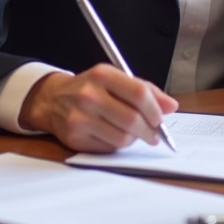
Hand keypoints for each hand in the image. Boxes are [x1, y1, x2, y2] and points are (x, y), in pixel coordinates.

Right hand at [19, 65, 177, 151]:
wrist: (52, 99)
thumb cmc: (90, 88)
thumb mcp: (115, 79)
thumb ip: (145, 90)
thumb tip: (171, 106)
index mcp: (102, 75)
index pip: (139, 93)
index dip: (156, 109)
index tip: (160, 118)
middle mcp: (89, 95)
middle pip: (132, 119)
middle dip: (149, 130)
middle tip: (154, 133)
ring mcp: (80, 117)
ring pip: (122, 138)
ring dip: (134, 139)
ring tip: (133, 133)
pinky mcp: (75, 138)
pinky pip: (108, 148)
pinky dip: (117, 145)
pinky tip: (114, 135)